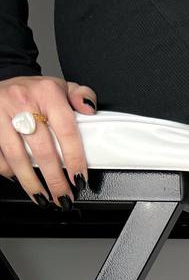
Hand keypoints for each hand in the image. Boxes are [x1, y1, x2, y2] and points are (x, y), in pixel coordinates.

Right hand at [0, 73, 97, 207]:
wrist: (5, 81)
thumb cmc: (35, 91)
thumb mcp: (62, 86)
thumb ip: (82, 96)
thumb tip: (90, 110)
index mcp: (47, 93)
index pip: (66, 131)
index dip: (74, 159)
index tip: (79, 179)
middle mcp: (22, 101)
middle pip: (42, 150)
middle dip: (55, 179)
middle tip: (63, 196)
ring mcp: (1, 112)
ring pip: (17, 156)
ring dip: (31, 182)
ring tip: (43, 197)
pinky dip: (8, 170)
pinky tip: (20, 180)